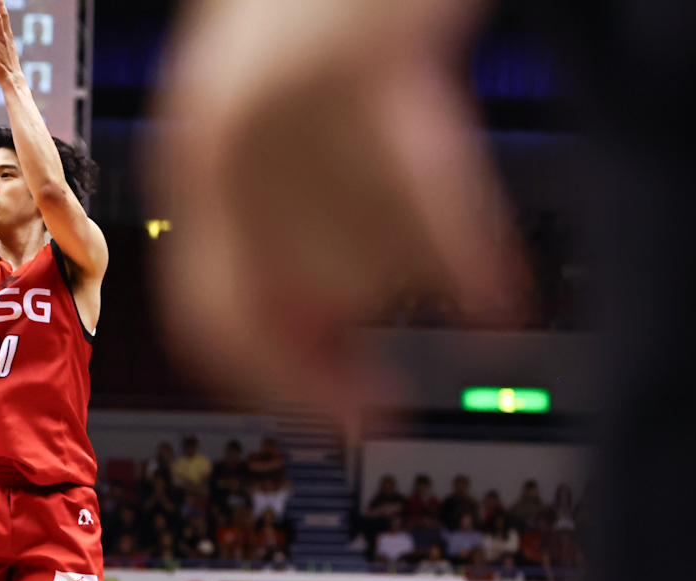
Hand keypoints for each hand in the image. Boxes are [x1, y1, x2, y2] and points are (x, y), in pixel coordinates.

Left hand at [152, 0, 519, 418]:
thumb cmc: (310, 17)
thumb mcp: (265, 122)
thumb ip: (277, 220)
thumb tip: (319, 339)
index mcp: (195, 164)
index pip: (213, 317)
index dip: (272, 386)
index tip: (330, 425)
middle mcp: (224, 146)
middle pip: (291, 306)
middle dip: (337, 362)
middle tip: (385, 406)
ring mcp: (287, 108)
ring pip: (373, 256)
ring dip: (422, 260)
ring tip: (444, 223)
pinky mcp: (360, 66)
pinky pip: (432, 198)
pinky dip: (471, 257)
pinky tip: (500, 305)